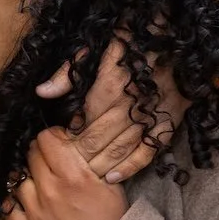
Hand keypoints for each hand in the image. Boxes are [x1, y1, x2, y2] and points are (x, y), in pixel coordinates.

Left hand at [8, 128, 127, 219]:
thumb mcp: (111, 188)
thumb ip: (91, 164)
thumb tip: (76, 145)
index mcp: (73, 176)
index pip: (46, 138)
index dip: (52, 137)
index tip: (58, 142)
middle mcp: (50, 189)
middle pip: (31, 155)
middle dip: (40, 154)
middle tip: (49, 161)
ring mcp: (34, 211)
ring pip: (18, 179)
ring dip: (28, 178)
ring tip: (40, 184)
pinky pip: (9, 208)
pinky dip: (15, 202)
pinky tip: (26, 203)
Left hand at [37, 37, 187, 182]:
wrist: (176, 39)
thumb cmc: (130, 43)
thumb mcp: (95, 49)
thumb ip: (68, 73)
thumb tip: (41, 92)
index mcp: (109, 86)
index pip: (83, 122)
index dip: (69, 139)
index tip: (58, 149)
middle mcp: (129, 104)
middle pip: (99, 139)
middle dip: (81, 158)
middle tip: (66, 172)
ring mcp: (150, 116)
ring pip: (120, 149)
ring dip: (101, 166)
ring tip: (84, 181)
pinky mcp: (168, 122)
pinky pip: (148, 151)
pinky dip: (130, 167)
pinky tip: (112, 178)